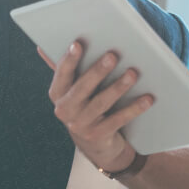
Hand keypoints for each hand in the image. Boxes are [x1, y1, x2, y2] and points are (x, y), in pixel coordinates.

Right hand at [44, 42, 152, 172]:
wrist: (95, 144)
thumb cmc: (84, 105)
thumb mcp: (72, 89)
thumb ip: (64, 69)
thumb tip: (41, 46)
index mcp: (57, 94)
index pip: (62, 74)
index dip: (69, 59)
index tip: (78, 44)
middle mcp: (65, 110)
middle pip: (82, 88)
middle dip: (98, 71)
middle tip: (113, 55)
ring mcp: (81, 125)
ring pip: (101, 103)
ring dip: (118, 87)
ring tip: (133, 73)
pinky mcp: (99, 136)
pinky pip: (118, 119)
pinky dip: (134, 108)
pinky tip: (148, 98)